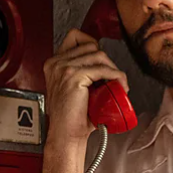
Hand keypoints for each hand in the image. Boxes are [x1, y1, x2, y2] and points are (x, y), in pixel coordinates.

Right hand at [43, 29, 128, 145]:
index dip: (92, 44)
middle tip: (113, 77)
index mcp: (53, 64)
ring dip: (113, 69)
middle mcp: (56, 63)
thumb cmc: (72, 117)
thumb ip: (81, 73)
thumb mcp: (73, 88)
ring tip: (118, 84)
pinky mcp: (74, 77)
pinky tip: (120, 86)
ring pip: (99, 55)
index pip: (75, 36)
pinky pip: (103, 69)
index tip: (102, 60)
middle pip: (91, 45)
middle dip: (107, 60)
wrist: (66, 135)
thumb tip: (104, 65)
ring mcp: (63, 69)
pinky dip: (116, 76)